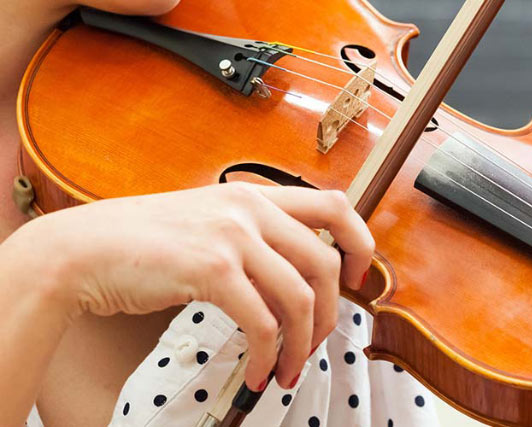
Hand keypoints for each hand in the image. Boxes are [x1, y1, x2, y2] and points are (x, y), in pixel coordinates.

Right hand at [2, 183, 372, 390]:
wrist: (82, 250)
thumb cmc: (142, 242)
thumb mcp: (209, 221)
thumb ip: (252, 235)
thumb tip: (294, 273)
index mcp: (254, 195)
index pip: (336, 205)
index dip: (360, 244)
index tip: (356, 279)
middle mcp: (249, 209)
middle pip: (325, 264)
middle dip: (329, 316)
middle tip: (314, 345)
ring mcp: (232, 236)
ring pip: (301, 297)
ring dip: (300, 345)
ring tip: (284, 370)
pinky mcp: (211, 269)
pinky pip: (262, 322)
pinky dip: (267, 355)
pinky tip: (256, 371)